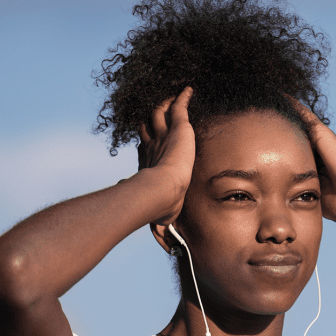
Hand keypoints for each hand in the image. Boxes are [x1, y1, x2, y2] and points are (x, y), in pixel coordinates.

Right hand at [137, 87, 195, 228]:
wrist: (163, 191)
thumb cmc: (159, 207)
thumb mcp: (159, 220)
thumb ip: (160, 231)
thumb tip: (163, 247)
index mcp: (149, 162)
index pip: (146, 144)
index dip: (147, 138)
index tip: (148, 134)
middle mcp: (153, 145)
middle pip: (150, 124)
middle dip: (152, 116)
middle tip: (157, 108)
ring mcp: (164, 135)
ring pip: (161, 111)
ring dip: (165, 103)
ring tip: (170, 97)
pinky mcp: (178, 128)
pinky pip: (180, 106)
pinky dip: (184, 97)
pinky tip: (189, 88)